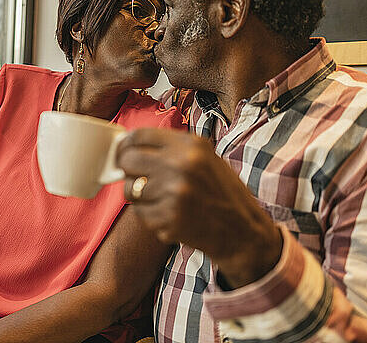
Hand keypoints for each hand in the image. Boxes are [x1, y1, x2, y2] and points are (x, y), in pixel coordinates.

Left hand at [116, 128, 282, 287]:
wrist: (243, 231)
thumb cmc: (222, 192)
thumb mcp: (206, 158)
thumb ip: (172, 149)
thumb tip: (130, 146)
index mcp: (191, 146)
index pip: (140, 136)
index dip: (126, 144)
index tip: (123, 151)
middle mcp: (181, 165)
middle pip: (128, 160)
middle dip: (127, 168)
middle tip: (136, 176)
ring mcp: (174, 193)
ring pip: (130, 188)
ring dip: (139, 194)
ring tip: (160, 198)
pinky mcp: (168, 218)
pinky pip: (140, 212)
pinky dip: (150, 214)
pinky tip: (169, 214)